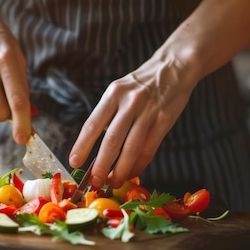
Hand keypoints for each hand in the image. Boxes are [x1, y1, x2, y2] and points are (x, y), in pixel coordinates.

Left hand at [69, 53, 197, 189]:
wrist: (174, 66)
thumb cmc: (142, 83)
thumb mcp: (120, 90)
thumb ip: (109, 115)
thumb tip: (96, 148)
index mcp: (113, 94)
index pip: (93, 124)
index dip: (82, 145)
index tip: (75, 162)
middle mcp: (129, 102)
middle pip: (112, 140)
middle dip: (102, 165)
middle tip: (95, 182)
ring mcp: (148, 111)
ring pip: (131, 148)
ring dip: (121, 170)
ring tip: (114, 182)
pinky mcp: (164, 120)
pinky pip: (149, 148)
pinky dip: (139, 164)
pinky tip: (133, 173)